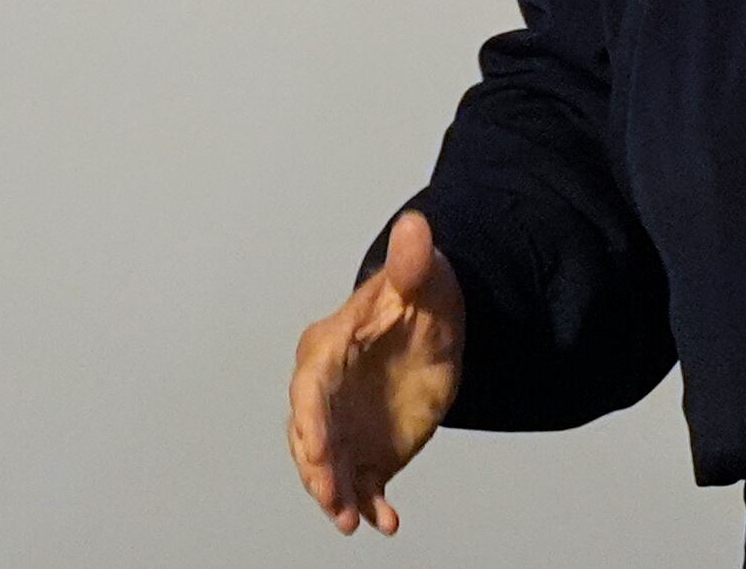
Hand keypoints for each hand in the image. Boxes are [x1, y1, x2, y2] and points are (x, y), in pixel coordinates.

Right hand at [287, 208, 465, 535]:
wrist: (436, 327)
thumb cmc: (419, 296)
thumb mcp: (423, 279)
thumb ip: (413, 261)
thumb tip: (415, 225)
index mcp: (329, 348)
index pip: (311, 387)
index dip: (312, 420)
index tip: (320, 448)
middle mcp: (326, 392)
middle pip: (309, 434)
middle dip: (316, 468)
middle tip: (331, 498)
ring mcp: (343, 424)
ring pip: (328, 466)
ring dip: (336, 495)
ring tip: (352, 520)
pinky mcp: (365, 450)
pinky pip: (361, 483)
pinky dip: (369, 504)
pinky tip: (387, 521)